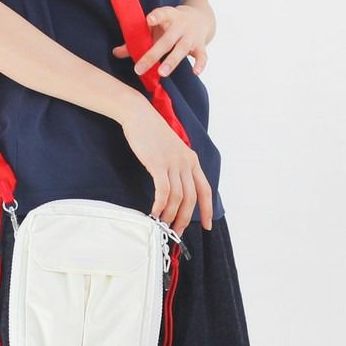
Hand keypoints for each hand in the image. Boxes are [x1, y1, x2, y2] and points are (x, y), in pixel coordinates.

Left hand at [112, 3, 212, 76]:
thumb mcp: (156, 28)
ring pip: (182, 49)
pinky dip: (201, 64)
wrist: (201, 18)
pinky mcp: (201, 45)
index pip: (163, 14)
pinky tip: (195, 72)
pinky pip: (202, 55)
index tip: (149, 19)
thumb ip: (137, 40)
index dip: (157, 16)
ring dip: (172, 61)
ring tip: (162, 72)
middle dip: (153, 54)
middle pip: (167, 40)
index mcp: (169, 16)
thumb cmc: (170, 25)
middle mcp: (181, 25)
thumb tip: (116, 53)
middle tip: (140, 68)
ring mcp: (191, 36)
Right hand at [119, 96, 213, 231]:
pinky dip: (159, 204)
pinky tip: (154, 212)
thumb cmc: (151, 133)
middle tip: (175, 231)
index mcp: (192, 160)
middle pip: (191, 199)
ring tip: (162, 224)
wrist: (139, 115)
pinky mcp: (158, 163)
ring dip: (170, 215)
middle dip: (184, 219)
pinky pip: (163, 190)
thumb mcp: (171, 149)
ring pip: (177, 198)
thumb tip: (174, 188)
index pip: (205, 190)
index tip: (206, 226)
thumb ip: (177, 166)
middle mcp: (186, 162)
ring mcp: (173, 163)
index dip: (207, 210)